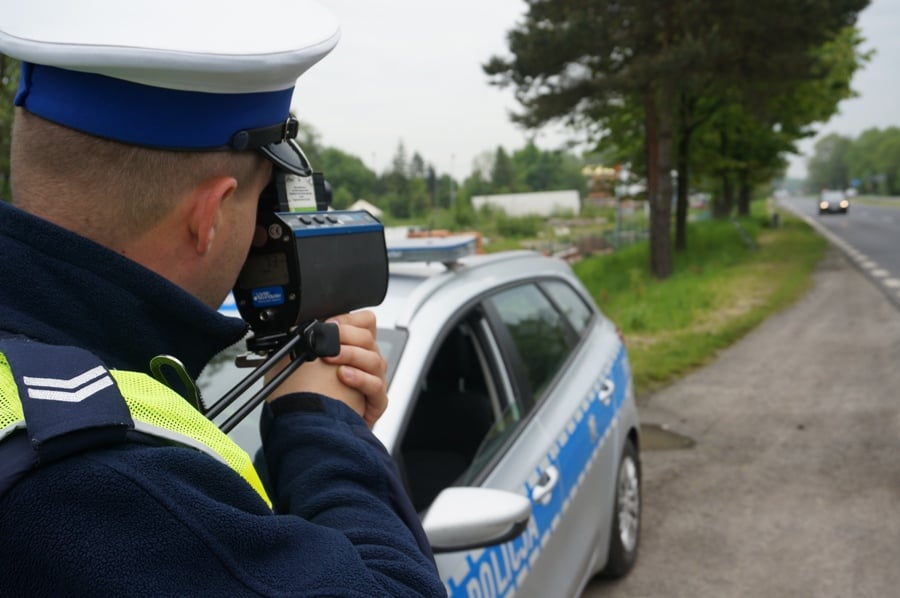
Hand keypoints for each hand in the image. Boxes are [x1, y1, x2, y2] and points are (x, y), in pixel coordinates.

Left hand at [266, 311, 387, 427]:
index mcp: (355, 348)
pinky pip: (377, 386)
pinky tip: (344, 376)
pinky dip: (360, 379)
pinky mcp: (376, 402)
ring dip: (351, 355)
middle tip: (327, 340)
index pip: (365, 322)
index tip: (330, 323)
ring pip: (374, 360)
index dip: (349, 320)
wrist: (312, 430)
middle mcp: (367, 363)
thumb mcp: (302, 363)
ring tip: (330, 358)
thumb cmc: (308, 397)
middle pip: (369, 338)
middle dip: (346, 336)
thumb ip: (304, 343)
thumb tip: (294, 325)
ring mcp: (373, 381)